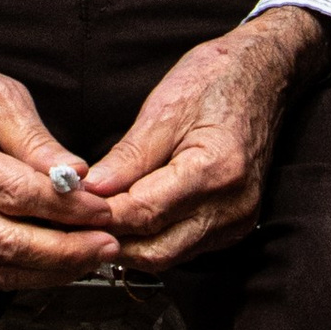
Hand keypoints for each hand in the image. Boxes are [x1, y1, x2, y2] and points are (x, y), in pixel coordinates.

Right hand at [0, 31, 121, 291]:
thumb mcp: (0, 95)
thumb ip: (37, 140)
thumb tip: (77, 176)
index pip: (15, 194)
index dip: (64, 208)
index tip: (103, 209)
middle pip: (6, 241)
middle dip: (65, 251)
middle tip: (108, 244)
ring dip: (51, 269)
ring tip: (93, 256)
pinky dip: (28, 272)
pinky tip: (60, 262)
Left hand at [78, 7, 330, 270]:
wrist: (264, 74)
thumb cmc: (217, 80)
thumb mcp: (164, 108)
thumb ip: (128, 157)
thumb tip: (90, 190)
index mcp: (216, 171)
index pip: (145, 213)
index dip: (100, 216)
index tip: (67, 209)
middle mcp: (231, 206)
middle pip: (156, 250)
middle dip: (110, 239)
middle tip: (72, 222)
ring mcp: (237, 220)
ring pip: (168, 255)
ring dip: (129, 243)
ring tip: (93, 220)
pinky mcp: (234, 224)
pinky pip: (184, 246)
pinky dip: (152, 238)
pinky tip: (128, 219)